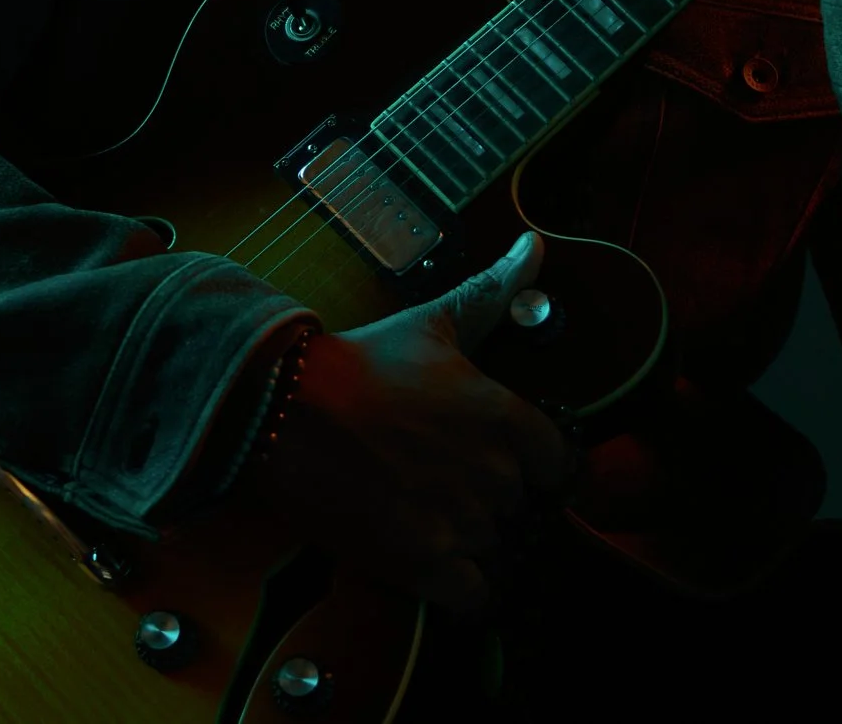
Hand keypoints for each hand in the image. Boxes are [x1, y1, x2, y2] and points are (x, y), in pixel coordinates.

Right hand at [236, 232, 574, 617]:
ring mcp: (460, 522)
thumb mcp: (434, 321)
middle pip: (517, 506)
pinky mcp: (422, 564)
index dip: (530, 463)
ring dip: (465, 538)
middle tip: (437, 475)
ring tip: (419, 507)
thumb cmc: (359, 364)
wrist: (283, 410)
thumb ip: (494, 292)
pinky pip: (472, 596)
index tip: (499, 458)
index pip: (558, 463)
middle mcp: (493, 473)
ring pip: (492, 548)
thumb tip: (535, 246)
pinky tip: (426, 557)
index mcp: (506, 417)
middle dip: (486, 496)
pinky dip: (457, 586)